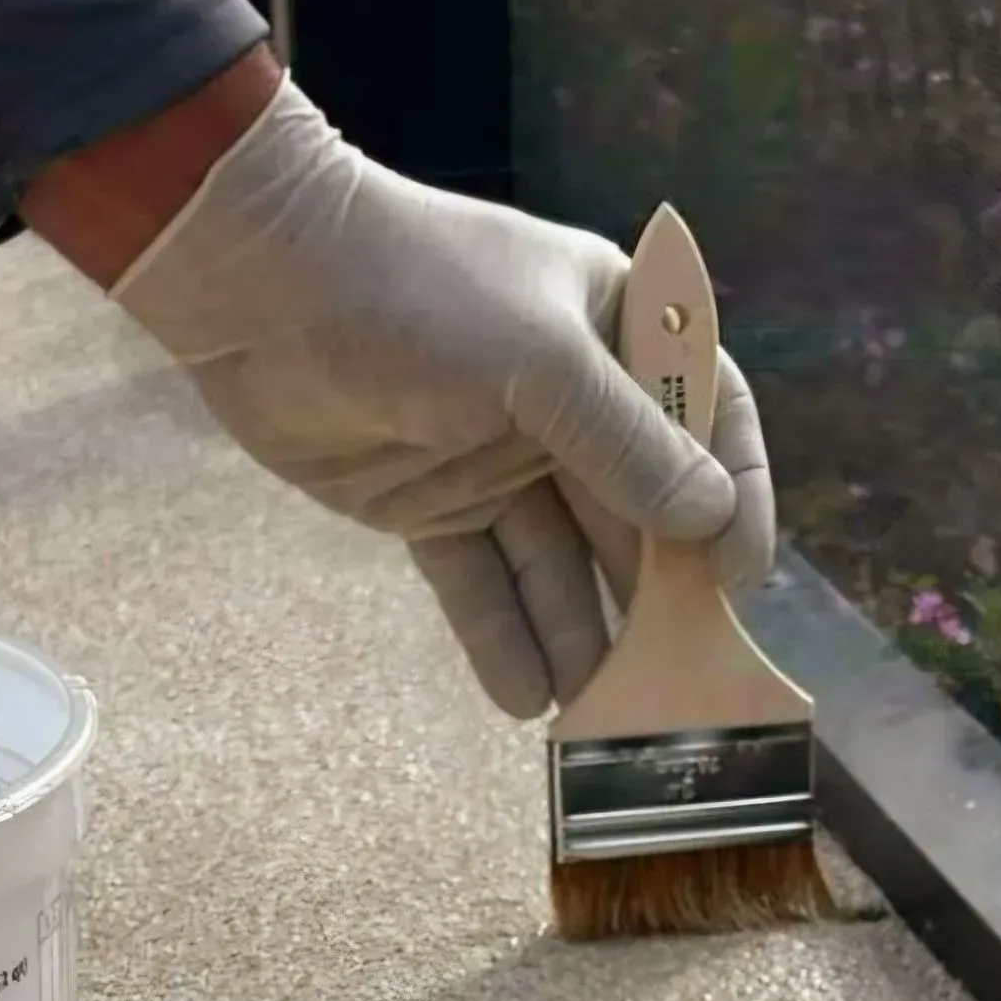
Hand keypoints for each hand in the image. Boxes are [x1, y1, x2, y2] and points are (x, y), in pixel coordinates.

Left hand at [108, 76, 775, 718]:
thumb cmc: (420, 292)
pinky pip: (477, 580)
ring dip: (577, 632)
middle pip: (630, 508)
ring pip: (553, 559)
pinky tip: (525, 698)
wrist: (262, 288)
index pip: (705, 415)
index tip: (738, 581)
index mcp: (614, 331)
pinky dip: (499, 635)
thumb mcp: (541, 360)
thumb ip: (624, 443)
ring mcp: (492, 458)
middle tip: (674, 678)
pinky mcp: (424, 504)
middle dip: (652, 593)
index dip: (734, 495)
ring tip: (600, 713)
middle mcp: (564, 399)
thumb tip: (708, 516)